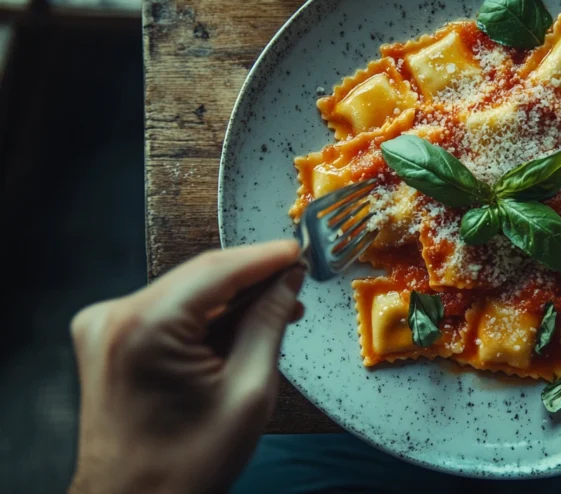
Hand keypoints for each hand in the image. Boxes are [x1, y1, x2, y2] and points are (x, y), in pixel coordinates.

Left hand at [68, 240, 304, 493]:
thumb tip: (287, 283)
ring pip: (186, 292)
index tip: (298, 250)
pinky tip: (239, 326)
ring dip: (232, 299)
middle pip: (200, 277)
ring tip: (277, 311)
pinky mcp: (107, 340)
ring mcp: (105, 328)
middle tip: (297, 281)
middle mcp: (115, 318)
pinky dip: (205, 316)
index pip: (218, 270)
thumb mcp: (248, 392)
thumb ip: (269, 324)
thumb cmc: (183, 468)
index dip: (265, 257)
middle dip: (252, 279)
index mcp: (145, 328)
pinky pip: (167, 311)